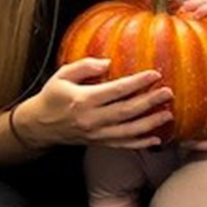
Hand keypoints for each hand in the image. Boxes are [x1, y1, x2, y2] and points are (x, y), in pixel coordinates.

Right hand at [27, 57, 173, 148]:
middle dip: (149, 102)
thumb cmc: (52, 97)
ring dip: (150, 124)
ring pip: (128, 131)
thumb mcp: (62, 76)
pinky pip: (123, 145)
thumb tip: (108, 62)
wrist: (39, 126)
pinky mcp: (98, 143)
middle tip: (167, 93)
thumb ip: (85, 66)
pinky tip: (156, 139)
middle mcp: (92, 119)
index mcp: (84, 100)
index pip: (116, 90)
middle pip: (127, 111)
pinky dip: (140, 143)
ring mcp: (96, 134)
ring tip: (167, 115)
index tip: (154, 74)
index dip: (137, 82)